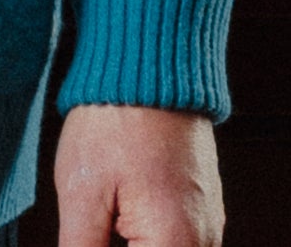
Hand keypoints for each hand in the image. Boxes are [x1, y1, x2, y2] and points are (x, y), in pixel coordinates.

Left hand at [54, 104, 221, 245]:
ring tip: (104, 221)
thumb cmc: (113, 118)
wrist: (148, 62)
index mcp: (176, 244)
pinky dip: (149, 241)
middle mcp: (204, 241)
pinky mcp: (202, 208)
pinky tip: (119, 227)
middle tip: (95, 227)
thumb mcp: (82, 192)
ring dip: (135, 245)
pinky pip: (180, 244)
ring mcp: (208, 224)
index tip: (90, 240)